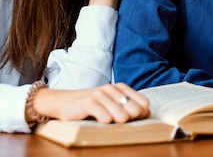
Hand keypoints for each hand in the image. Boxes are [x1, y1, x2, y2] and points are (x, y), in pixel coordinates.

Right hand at [33, 83, 149, 123]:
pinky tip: (100, 121)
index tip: (132, 120)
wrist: (65, 102)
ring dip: (117, 123)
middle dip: (131, 121)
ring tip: (107, 121)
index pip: (144, 104)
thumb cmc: (92, 105)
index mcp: (121, 88)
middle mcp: (113, 89)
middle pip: (135, 111)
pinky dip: (105, 122)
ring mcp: (101, 95)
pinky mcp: (89, 102)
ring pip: (122, 115)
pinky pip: (105, 117)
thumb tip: (148, 113)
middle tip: (118, 122)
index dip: (141, 115)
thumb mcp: (112, 104)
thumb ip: (129, 107)